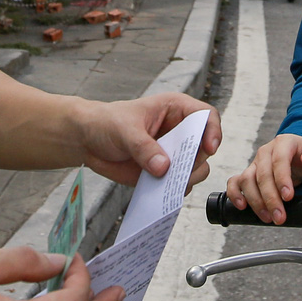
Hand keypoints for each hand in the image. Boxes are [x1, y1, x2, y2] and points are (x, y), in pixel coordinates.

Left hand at [76, 93, 220, 189]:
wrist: (88, 140)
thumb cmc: (107, 123)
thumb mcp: (125, 130)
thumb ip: (144, 148)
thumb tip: (163, 168)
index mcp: (175, 109)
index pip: (207, 116)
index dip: (213, 131)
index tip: (208, 148)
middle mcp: (179, 131)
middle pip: (204, 148)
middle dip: (196, 162)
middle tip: (180, 172)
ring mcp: (173, 153)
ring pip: (196, 169)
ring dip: (187, 178)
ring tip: (168, 182)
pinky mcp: (164, 172)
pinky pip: (178, 184)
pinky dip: (173, 191)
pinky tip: (160, 191)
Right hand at [225, 133, 301, 224]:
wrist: (297, 156)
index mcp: (283, 144)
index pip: (280, 160)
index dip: (282, 179)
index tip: (288, 197)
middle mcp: (265, 152)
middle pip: (262, 174)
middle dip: (270, 198)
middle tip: (279, 216)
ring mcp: (255, 163)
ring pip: (247, 180)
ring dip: (255, 201)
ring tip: (267, 217)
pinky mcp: (247, 174)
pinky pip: (235, 182)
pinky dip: (234, 194)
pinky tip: (242, 206)